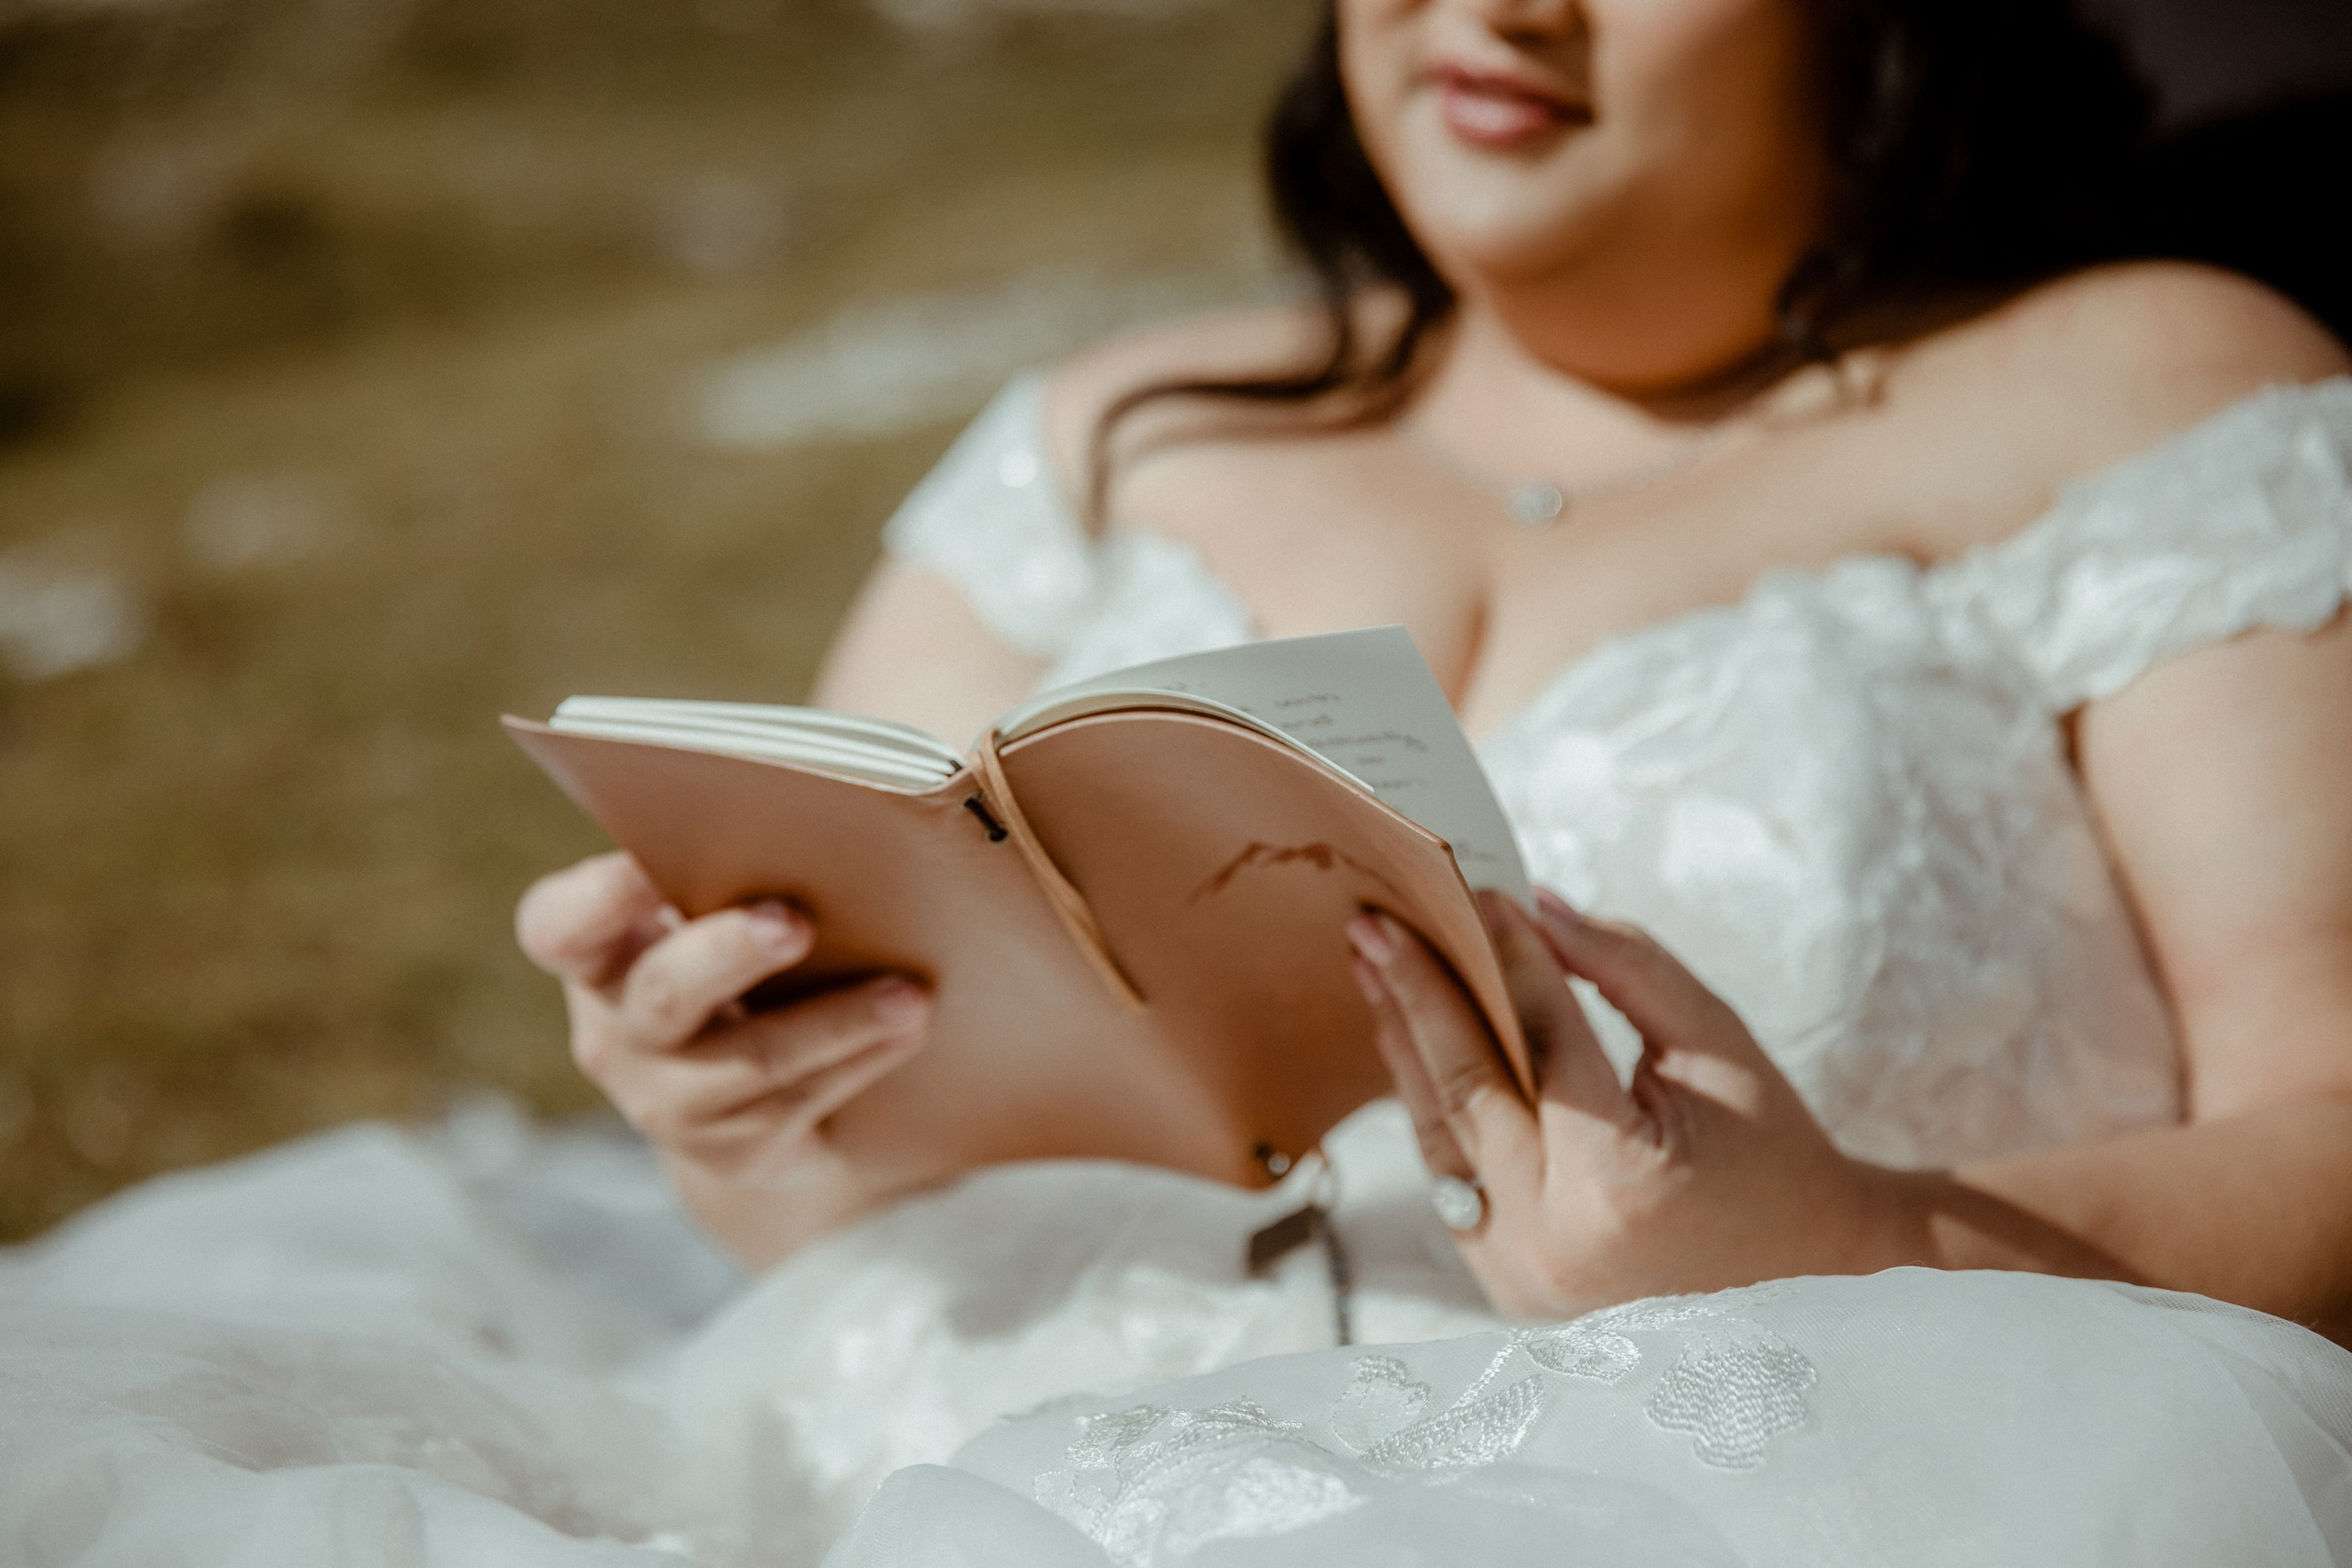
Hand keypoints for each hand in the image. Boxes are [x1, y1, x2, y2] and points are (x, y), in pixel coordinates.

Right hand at [516, 852, 929, 1247]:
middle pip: (664, 994)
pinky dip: (861, 1059)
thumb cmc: (737, 956)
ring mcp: (664, 1104)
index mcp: (595, 955)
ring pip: (751, 1061)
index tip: (646, 862)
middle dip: (729, 955)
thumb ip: (730, 869)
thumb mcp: (712, 911)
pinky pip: (799, 1104)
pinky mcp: (729, 1155)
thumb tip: (825, 819)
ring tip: (909, 994)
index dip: (597, 897)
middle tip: (795, 922)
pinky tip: (906, 1029)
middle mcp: (613, 1034)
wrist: (752, 1089)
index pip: (559, 926)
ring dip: (835, 1022)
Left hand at [1347, 889, 1910, 1320]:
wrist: (1801, 1277)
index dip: (1506, 958)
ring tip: (1371, 962)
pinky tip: (1404, 1035)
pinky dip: (1429, 1101)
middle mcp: (1552, 1239)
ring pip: (1440, 1132)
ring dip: (1402, 1041)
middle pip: (1467, 1088)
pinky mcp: (1503, 1282)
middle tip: (1377, 918)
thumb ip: (1626, 968)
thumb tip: (1535, 905)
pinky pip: (1450, 1174)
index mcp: (1618, 1182)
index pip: (1542, 1043)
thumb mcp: (1717, 1046)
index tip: (1473, 891)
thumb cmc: (1769, 1152)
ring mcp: (1519, 1273)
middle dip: (1419, 992)